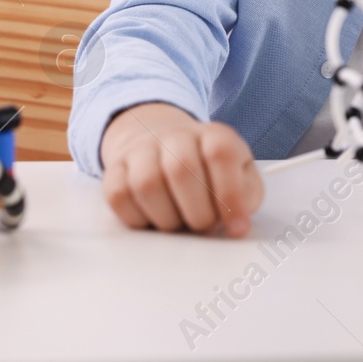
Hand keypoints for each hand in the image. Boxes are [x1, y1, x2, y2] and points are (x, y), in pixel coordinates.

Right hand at [98, 101, 263, 236]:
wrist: (162, 142)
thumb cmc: (207, 169)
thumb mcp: (239, 174)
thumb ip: (247, 196)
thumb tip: (239, 225)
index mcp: (214, 135)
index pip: (221, 154)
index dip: (230, 195)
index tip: (235, 227)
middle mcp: (176, 135)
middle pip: (180, 170)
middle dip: (196, 213)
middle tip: (203, 226)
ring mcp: (142, 149)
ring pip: (146, 184)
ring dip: (166, 218)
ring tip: (179, 223)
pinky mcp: (115, 168)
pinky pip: (119, 196)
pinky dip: (138, 219)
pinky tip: (154, 218)